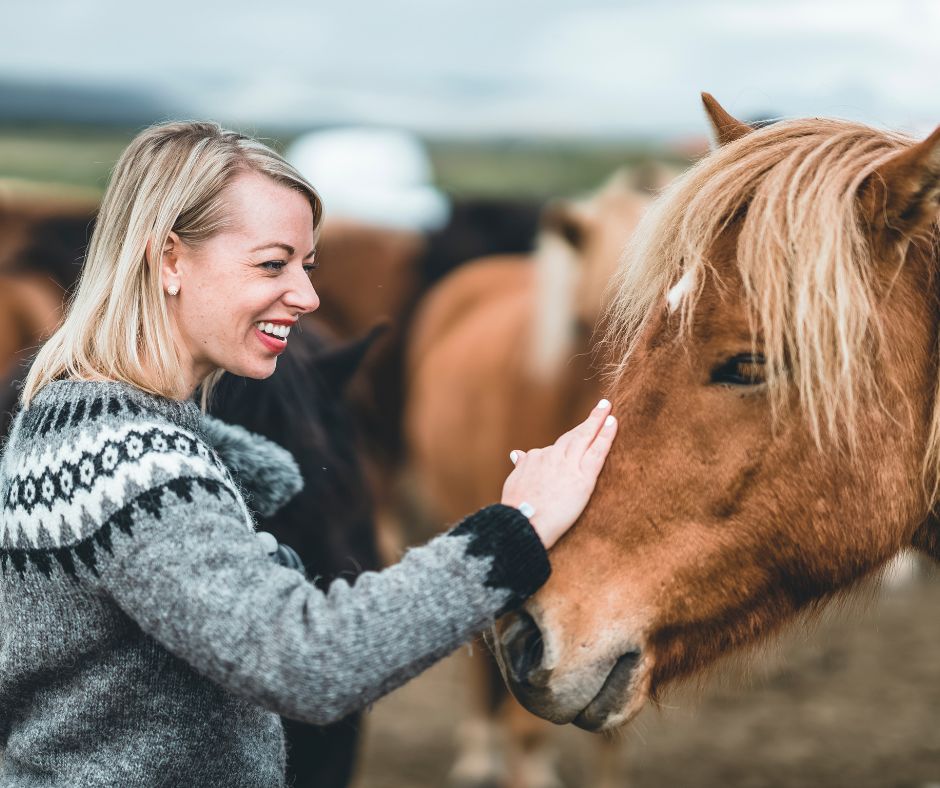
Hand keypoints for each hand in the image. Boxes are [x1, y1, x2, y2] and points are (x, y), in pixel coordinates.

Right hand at [501, 399, 617, 548]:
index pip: (555, 448)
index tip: (576, 437)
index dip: (568, 443)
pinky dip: (606, 436)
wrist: (523, 522)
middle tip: (602, 407)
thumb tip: (517, 454)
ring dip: (598, 421)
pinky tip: (613, 423)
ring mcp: (568, 465)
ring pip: (586, 437)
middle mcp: (552, 456)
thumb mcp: (514, 483)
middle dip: (589, 421)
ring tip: (608, 409)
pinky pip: (597, 452)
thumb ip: (520, 467)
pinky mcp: (583, 477)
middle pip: (573, 435)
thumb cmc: (516, 509)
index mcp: (535, 458)